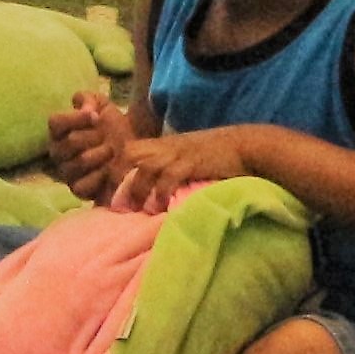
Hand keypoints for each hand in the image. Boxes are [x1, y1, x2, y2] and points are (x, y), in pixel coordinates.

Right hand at [43, 88, 134, 192]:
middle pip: (71, 141)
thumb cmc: (114, 128)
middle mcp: (57, 152)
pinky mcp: (77, 190)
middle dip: (96, 137)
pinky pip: (84, 183)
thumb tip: (86, 110)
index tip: (96, 116)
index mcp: (59, 131)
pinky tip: (111, 170)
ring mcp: (66, 172)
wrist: (133, 153)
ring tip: (114, 152)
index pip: (55, 122)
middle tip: (109, 137)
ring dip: (103, 154)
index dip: (76, 118)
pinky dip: (102, 175)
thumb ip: (89, 100)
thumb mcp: (103, 106)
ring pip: (81, 161)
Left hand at [104, 124, 253, 212]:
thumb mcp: (185, 155)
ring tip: (136, 209)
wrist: (245, 146)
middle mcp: (165, 146)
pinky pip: (168, 176)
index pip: (126, 151)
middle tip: (115, 202)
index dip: (114, 170)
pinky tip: (161, 207)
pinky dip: (162, 192)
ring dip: (138, 189)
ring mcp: (178, 153)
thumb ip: (166, 166)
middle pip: (127, 154)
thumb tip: (148, 189)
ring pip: (144, 167)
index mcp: (162, 144)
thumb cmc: (216, 155)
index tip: (109, 192)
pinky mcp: (192, 162)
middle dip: (117, 177)